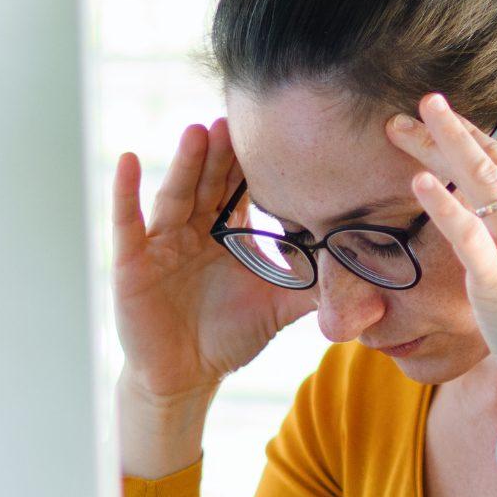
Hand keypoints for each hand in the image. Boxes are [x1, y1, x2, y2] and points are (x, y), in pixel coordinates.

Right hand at [112, 118, 315, 404]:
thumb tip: (371, 281)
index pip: (242, 190)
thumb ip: (316, 290)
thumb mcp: (278, 309)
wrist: (186, 376)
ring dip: (185, 163)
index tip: (275, 133)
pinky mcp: (132, 263)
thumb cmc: (228, 337)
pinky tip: (128, 161)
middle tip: (236, 120)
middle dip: (220, 154)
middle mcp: (194, 229)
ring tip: (198, 132)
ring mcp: (161, 242)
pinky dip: (125, 192)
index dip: (254, 165)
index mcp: (228, 233)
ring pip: (175, 195)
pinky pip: (128, 223)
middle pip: (209, 184)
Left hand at [384, 93, 496, 425]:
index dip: (472, 133)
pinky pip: (468, 234)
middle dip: (448, 128)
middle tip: (415, 104)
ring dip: (436, 147)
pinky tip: (418, 182)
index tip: (442, 115)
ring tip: (401, 125)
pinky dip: (442, 204)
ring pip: (476, 183)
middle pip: (489, 161)